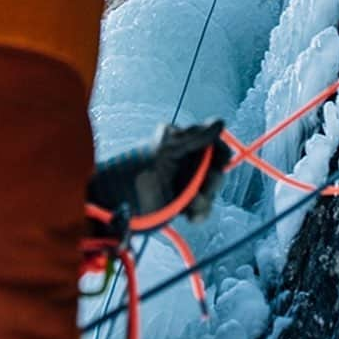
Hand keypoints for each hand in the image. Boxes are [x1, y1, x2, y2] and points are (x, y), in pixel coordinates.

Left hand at [89, 119, 230, 222]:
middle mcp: (185, 161)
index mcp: (182, 142)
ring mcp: (184, 182)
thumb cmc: (137, 172)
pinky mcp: (182, 202)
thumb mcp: (166, 151)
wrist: (118, 207)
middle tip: (201, 191)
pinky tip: (190, 216)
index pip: (213, 144)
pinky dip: (199, 212)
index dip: (220, 154)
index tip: (219, 164)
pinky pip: (202, 207)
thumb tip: (220, 122)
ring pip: (210, 190)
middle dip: (211, 183)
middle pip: (215, 169)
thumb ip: (194, 137)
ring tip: (190, 208)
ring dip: (204, 201)